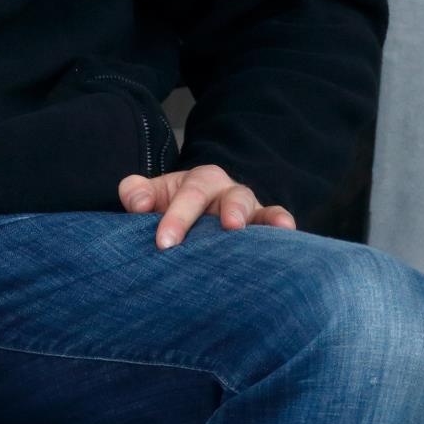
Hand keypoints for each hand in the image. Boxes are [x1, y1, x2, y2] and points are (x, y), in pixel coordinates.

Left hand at [119, 164, 295, 249]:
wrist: (194, 220)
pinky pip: (276, 220)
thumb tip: (139, 203)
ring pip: (257, 209)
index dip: (177, 218)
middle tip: (228, 226)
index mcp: (199, 181)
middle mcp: (228, 191)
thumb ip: (136, 192)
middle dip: (228, 211)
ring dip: (259, 219)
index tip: (164, 243)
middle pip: (230, 198)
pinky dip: (282, 224)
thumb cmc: (171, 208)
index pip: (189, 195)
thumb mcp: (151, 195)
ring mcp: (250, 210)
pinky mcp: (264, 227)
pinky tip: (287, 232)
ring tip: (257, 229)